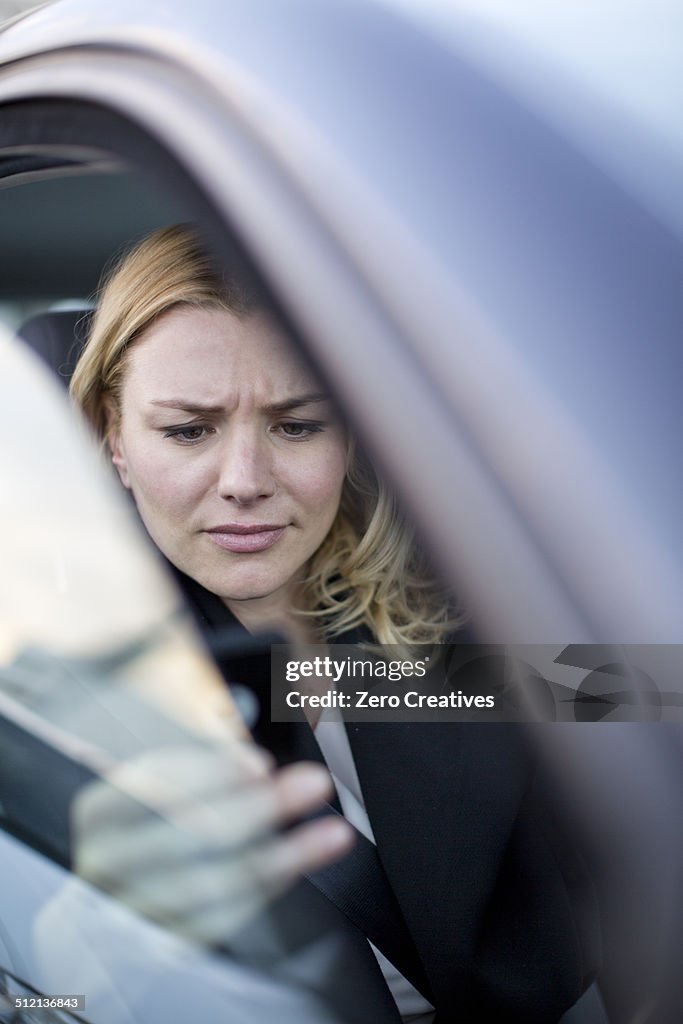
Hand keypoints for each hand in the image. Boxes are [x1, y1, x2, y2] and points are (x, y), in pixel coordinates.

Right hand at [71, 740, 351, 944]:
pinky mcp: (168, 942)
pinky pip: (225, 920)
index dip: (209, 773)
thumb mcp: (169, 760)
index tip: (260, 764)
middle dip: (260, 807)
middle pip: (189, 835)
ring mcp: (135, 911)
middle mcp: (107, 866)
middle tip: (313, 782)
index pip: (151, 787)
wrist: (127, 881)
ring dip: (282, 855)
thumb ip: (205, 749)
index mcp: (99, 813)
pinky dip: (268, 886)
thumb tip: (253, 765)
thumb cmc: (159, 804)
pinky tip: (301, 860)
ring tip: (331, 832)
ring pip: (213, 885)